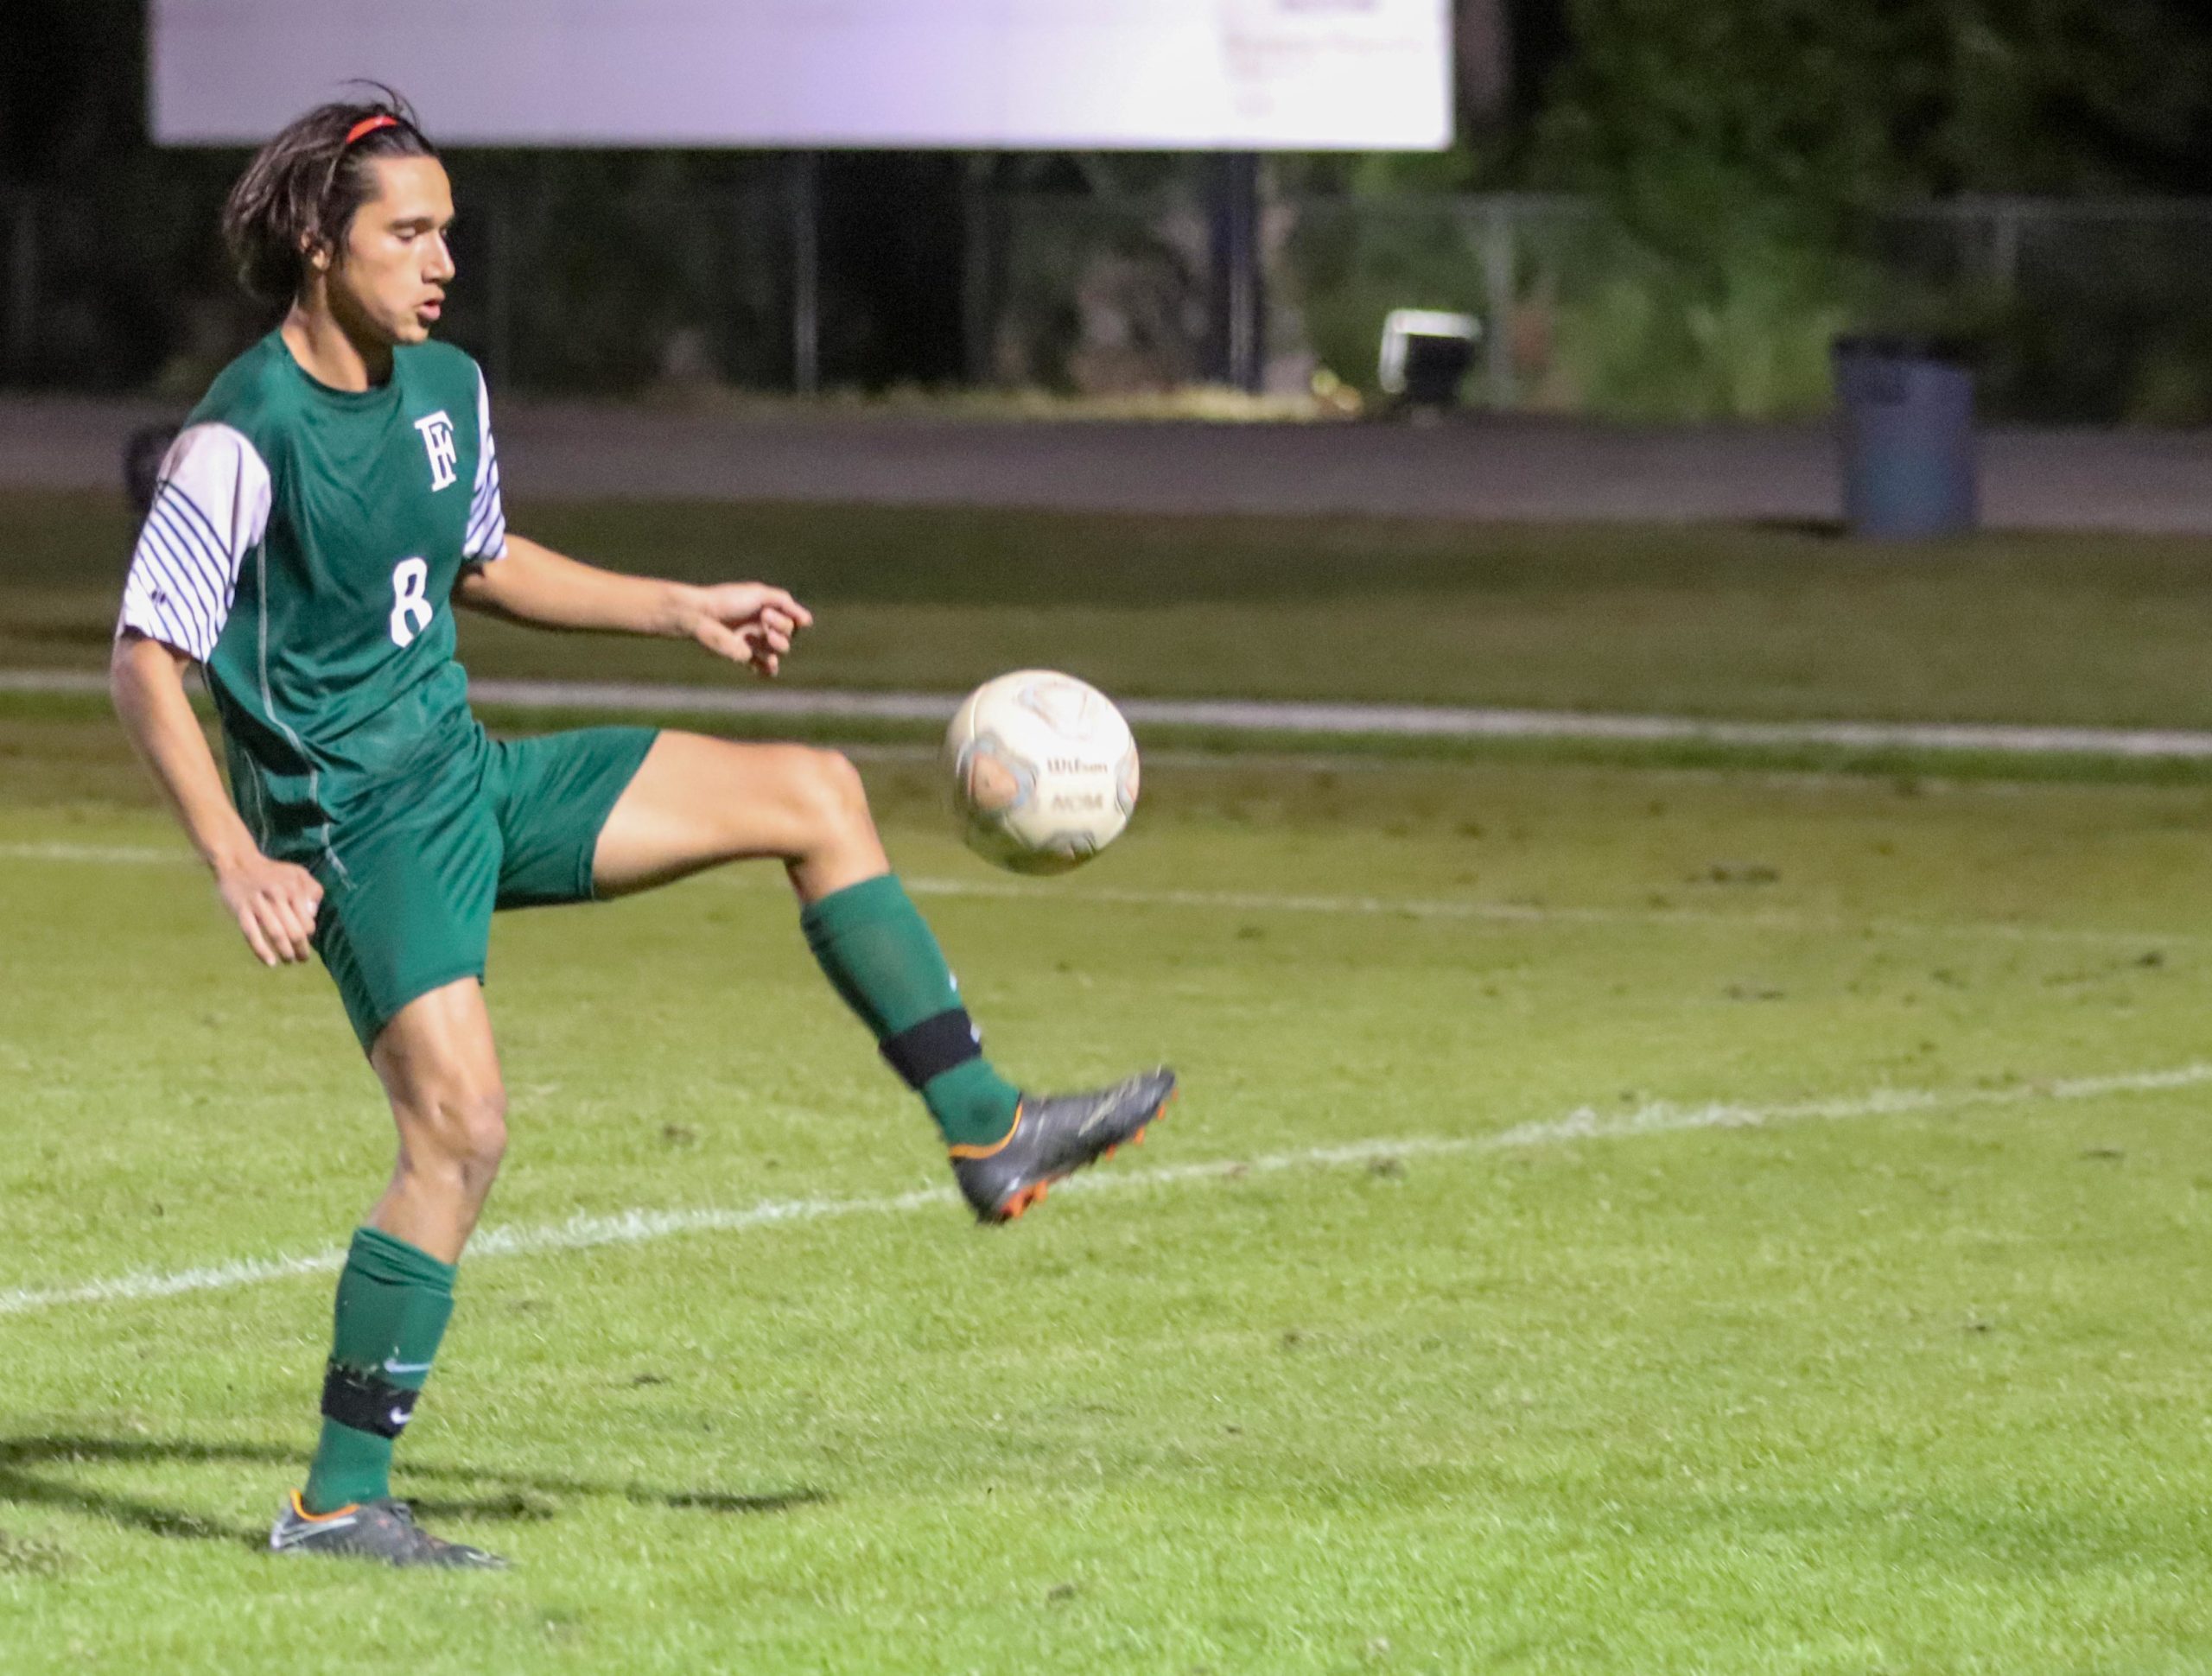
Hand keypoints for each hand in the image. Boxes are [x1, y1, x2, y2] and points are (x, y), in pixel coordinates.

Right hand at [215, 850, 323, 966]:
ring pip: (276, 934)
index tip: (306, 940)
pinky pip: (252, 935)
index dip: (309, 935)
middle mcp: (277, 896)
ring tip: (290, 961)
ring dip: (285, 952)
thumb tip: (313, 915)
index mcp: (294, 888)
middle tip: (303, 959)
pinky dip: (262, 951)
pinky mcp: (241, 911)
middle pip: (294, 931)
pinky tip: (270, 962)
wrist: (238, 862)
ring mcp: (258, 904)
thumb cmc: (273, 872)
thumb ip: (312, 890)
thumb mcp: (298, 873)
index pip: (307, 921)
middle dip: (301, 949)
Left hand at [681, 583, 813, 677]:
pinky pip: (768, 669)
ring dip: (778, 644)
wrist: (703, 616)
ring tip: (764, 637)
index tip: (771, 610)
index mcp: (768, 611)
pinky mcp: (746, 658)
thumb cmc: (728, 601)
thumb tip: (808, 621)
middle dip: (782, 626)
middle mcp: (764, 627)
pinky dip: (770, 669)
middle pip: (790, 634)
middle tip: (764, 618)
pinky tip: (768, 663)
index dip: (789, 617)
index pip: (793, 620)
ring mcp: (756, 644)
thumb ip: (786, 603)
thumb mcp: (760, 594)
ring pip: (781, 650)